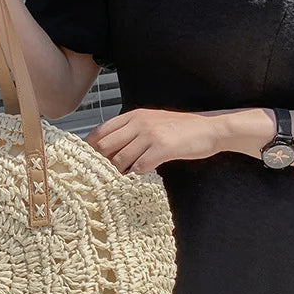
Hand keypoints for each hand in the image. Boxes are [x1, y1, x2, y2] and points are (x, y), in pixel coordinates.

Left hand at [84, 108, 221, 173]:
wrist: (210, 129)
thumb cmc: (180, 129)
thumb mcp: (152, 122)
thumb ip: (130, 131)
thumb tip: (107, 149)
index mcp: (133, 115)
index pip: (101, 131)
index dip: (88, 147)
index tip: (83, 161)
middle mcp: (139, 122)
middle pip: (105, 145)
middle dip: (100, 162)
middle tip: (100, 175)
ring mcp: (150, 134)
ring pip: (120, 158)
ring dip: (118, 172)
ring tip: (121, 178)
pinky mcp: (162, 148)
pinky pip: (139, 166)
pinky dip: (136, 174)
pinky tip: (140, 176)